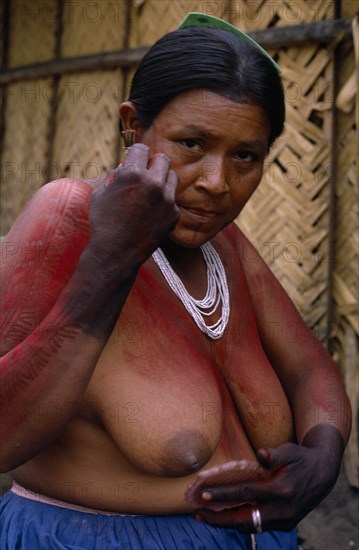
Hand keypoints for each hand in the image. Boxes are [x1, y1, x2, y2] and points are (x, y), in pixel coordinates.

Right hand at [88, 144, 178, 268]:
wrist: (116, 253)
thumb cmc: (103, 222)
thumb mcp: (100, 193)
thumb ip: (116, 174)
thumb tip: (127, 164)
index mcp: (133, 175)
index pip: (142, 149)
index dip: (135, 154)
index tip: (133, 161)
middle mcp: (154, 184)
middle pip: (162, 159)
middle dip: (152, 164)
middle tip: (144, 175)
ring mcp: (167, 200)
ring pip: (172, 177)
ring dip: (162, 180)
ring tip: (149, 192)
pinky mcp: (174, 214)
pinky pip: (172, 199)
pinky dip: (164, 202)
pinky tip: (151, 212)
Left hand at [189, 425, 343, 532]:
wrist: (324, 473)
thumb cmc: (301, 457)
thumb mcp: (290, 450)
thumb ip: (274, 454)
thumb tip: (260, 454)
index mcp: (282, 489)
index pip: (246, 494)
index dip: (223, 494)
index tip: (203, 493)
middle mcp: (283, 510)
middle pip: (244, 519)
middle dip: (219, 519)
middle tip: (197, 513)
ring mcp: (285, 520)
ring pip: (250, 526)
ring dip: (227, 522)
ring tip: (205, 516)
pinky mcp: (285, 524)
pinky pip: (258, 526)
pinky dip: (240, 521)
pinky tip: (225, 514)